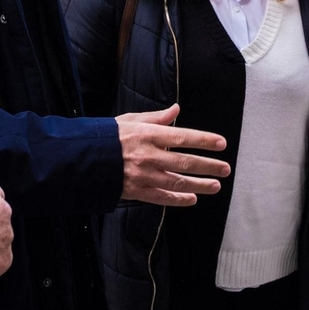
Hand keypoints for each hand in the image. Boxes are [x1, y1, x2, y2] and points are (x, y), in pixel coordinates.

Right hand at [115, 103, 230, 206]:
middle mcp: (148, 155)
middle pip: (185, 162)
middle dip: (208, 166)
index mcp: (147, 135)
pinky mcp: (136, 191)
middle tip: (225, 169)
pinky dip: (178, 199)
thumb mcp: (130, 120)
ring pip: (177, 182)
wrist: (83, 159)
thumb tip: (176, 109)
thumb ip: (156, 117)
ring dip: (199, 185)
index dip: (204, 140)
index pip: (182, 137)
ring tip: (215, 186)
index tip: (221, 143)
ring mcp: (142, 175)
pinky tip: (192, 198)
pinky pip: (161, 197)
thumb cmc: (108, 137)